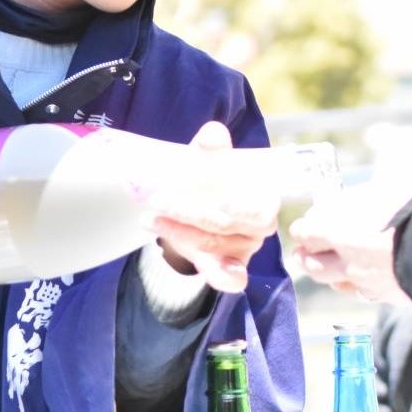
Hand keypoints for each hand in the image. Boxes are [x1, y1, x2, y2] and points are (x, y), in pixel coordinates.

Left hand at [144, 122, 279, 293]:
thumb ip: (210, 148)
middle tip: (157, 200)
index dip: (235, 204)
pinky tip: (204, 267)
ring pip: (216, 245)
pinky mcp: (232, 268)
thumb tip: (213, 134)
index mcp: (262, 195)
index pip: (256, 206)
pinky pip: (234, 278)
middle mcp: (259, 225)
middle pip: (228, 225)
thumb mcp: (206, 161)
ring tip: (150, 218)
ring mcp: (245, 248)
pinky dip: (221, 275)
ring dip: (181, 232)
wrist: (196, 213)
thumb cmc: (208, 183)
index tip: (211, 197)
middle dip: (192, 214)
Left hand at [289, 185, 411, 304]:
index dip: (303, 228)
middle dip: (307, 254)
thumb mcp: (385, 187)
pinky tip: (357, 278)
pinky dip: (353, 285)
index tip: (305, 224)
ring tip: (329, 263)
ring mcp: (368, 283)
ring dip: (328, 272)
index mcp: (341, 231)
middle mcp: (348, 262)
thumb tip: (341, 204)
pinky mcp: (389, 297)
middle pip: (313, 265)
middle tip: (307, 246)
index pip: (306, 235)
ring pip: (335, 283)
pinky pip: (361, 293)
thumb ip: (357, 199)